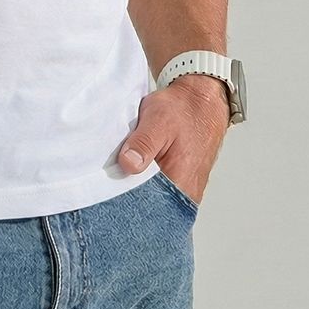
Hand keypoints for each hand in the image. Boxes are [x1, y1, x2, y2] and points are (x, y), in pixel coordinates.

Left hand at [117, 76, 229, 205]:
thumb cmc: (182, 111)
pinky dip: (144, 182)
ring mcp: (183, 190)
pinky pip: (158, 190)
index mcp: (179, 182)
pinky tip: (134, 171)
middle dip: (126, 195)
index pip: (146, 206)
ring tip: (122, 172)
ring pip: (152, 198)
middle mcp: (184, 193)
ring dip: (135, 187)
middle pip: (148, 205)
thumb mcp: (158, 119)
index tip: (106, 187)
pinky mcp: (180, 183)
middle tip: (110, 177)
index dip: (123, 199)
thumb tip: (128, 165)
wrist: (202, 103)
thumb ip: (144, 143)